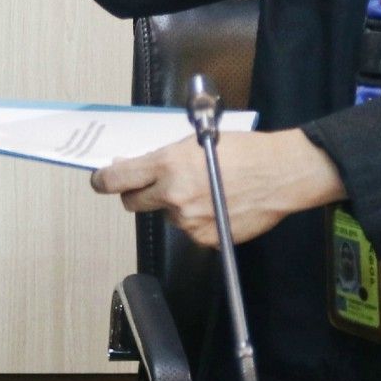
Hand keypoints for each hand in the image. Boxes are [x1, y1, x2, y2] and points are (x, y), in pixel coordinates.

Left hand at [89, 129, 346, 248]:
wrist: (280, 175)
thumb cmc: (245, 151)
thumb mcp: (197, 142)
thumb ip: (163, 157)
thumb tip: (136, 166)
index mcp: (168, 165)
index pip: (117, 179)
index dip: (103, 181)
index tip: (100, 181)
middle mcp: (173, 196)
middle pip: (133, 203)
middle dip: (138, 193)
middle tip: (153, 184)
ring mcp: (188, 221)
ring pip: (166, 215)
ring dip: (175, 205)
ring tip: (205, 190)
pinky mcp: (205, 239)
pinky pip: (189, 230)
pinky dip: (197, 219)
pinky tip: (217, 205)